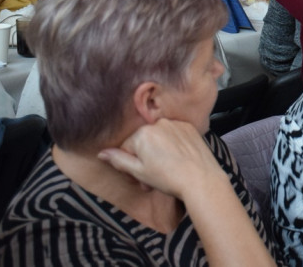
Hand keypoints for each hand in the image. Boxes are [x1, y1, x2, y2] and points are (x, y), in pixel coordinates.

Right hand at [98, 119, 224, 201]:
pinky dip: (173, 146)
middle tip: (151, 180)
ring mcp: (176, 124)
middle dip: (145, 160)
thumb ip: (118, 160)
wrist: (200, 179)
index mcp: (143, 133)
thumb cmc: (168, 178)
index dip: (131, 165)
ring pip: (159, 139)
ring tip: (166, 172)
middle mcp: (159, 123)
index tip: (139, 178)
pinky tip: (178, 161)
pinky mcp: (190, 128)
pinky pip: (174, 135)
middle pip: (143, 142)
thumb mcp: (138, 172)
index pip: (127, 147)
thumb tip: (102, 153)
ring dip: (158, 153)